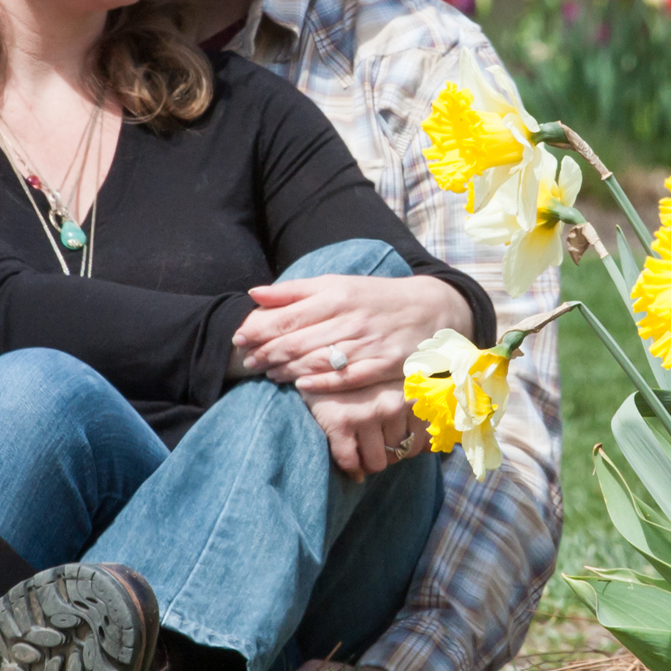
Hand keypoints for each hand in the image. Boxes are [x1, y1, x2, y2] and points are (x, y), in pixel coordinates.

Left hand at [234, 274, 472, 392]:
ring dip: (287, 370)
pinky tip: (301, 386)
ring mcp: (367, 344)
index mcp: (337, 295)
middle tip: (249, 363)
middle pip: (297, 341)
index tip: (240, 340)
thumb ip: (295, 291)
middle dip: (266, 353)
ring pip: (317, 361)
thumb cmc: (374, 298)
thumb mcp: (337, 285)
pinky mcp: (382, 365)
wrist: (430, 309)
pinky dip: (321, 383)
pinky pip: (346, 378)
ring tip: (268, 373)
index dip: (258, 331)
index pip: (287, 317)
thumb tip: (254, 294)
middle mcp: (350, 319)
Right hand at [300, 381, 429, 478]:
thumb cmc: (367, 375)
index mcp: (411, 392)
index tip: (401, 438)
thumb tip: (431, 449)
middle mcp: (392, 404)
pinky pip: (350, 462)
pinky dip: (351, 468)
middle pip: (404, 452)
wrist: (322, 357)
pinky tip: (350, 463)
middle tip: (379, 440)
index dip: (412, 444)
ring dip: (371, 461)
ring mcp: (366, 414)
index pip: (425, 439)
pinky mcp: (339, 422)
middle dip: (392, 452)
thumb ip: (418, 412)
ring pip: (378, 463)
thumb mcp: (398, 384)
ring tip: (364, 448)